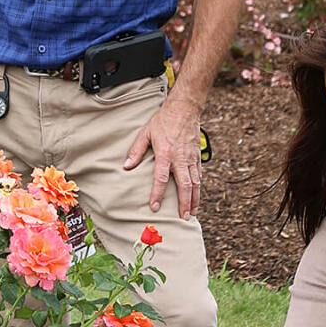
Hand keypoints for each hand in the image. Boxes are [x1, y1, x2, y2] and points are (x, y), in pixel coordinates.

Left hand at [123, 96, 201, 217]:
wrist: (185, 109)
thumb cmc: (163, 121)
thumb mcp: (146, 133)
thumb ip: (136, 151)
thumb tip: (126, 166)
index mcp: (166, 154)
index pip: (161, 178)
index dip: (157, 194)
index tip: (155, 207)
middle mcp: (180, 158)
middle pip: (184, 185)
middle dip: (184, 203)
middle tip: (183, 218)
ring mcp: (191, 158)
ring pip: (195, 183)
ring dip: (194, 199)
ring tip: (192, 213)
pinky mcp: (198, 156)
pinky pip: (199, 175)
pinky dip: (198, 188)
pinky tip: (196, 196)